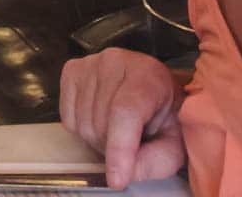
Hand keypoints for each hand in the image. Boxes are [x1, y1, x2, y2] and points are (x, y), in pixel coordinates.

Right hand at [59, 49, 185, 189]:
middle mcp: (114, 61)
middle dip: (111, 147)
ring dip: (97, 140)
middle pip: (100, 122)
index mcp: (148, 76)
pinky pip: (67, 117)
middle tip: (128, 145)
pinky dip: (81, 129)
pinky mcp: (71, 70)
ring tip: (115, 131)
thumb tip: (125, 171)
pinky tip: (99, 119)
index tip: (117, 180)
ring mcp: (89, 63)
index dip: (120, 149)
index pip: (125, 112)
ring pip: (82, 123)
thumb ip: (156, 161)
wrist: (153, 88)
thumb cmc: (165, 116)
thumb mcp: (174, 144)